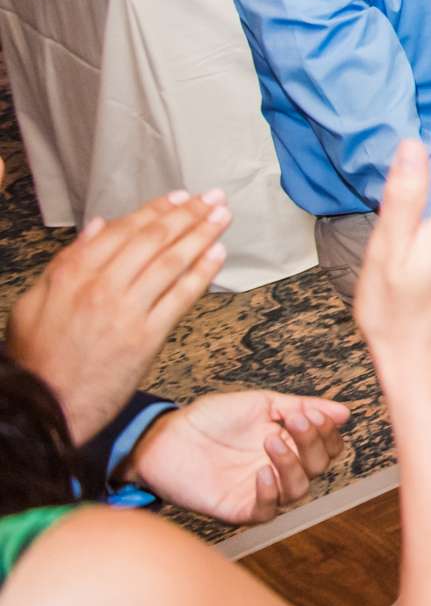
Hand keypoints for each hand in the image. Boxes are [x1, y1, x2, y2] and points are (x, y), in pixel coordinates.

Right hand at [7, 188, 229, 440]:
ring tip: (222, 216)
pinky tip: (218, 254)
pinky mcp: (146, 338)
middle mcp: (101, 287)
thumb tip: (99, 225)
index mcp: (72, 274)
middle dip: (188, 215)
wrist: (42, 407)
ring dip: (202, 234)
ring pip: (171, 262)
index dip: (156, 210)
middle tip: (214, 198)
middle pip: (153, 240)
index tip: (181, 198)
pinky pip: (181, 297)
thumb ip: (67, 260)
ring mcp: (126, 312)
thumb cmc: (37, 358)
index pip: (123, 231)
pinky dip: (202, 273)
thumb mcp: (34, 302)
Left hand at [124, 390, 350, 524]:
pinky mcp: (239, 508)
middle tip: (292, 422)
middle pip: (318, 467)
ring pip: (298, 491)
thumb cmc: (210, 419)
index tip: (310, 414)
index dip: (326, 433)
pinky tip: (260, 472)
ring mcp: (260, 490)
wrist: (164, 437)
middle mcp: (280, 470)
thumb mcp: (261, 403)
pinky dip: (270, 493)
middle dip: (311, 443)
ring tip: (269, 441)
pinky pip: (267, 511)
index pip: (327, 448)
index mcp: (289, 444)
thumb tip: (343, 412)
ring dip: (291, 465)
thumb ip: (300, 407)